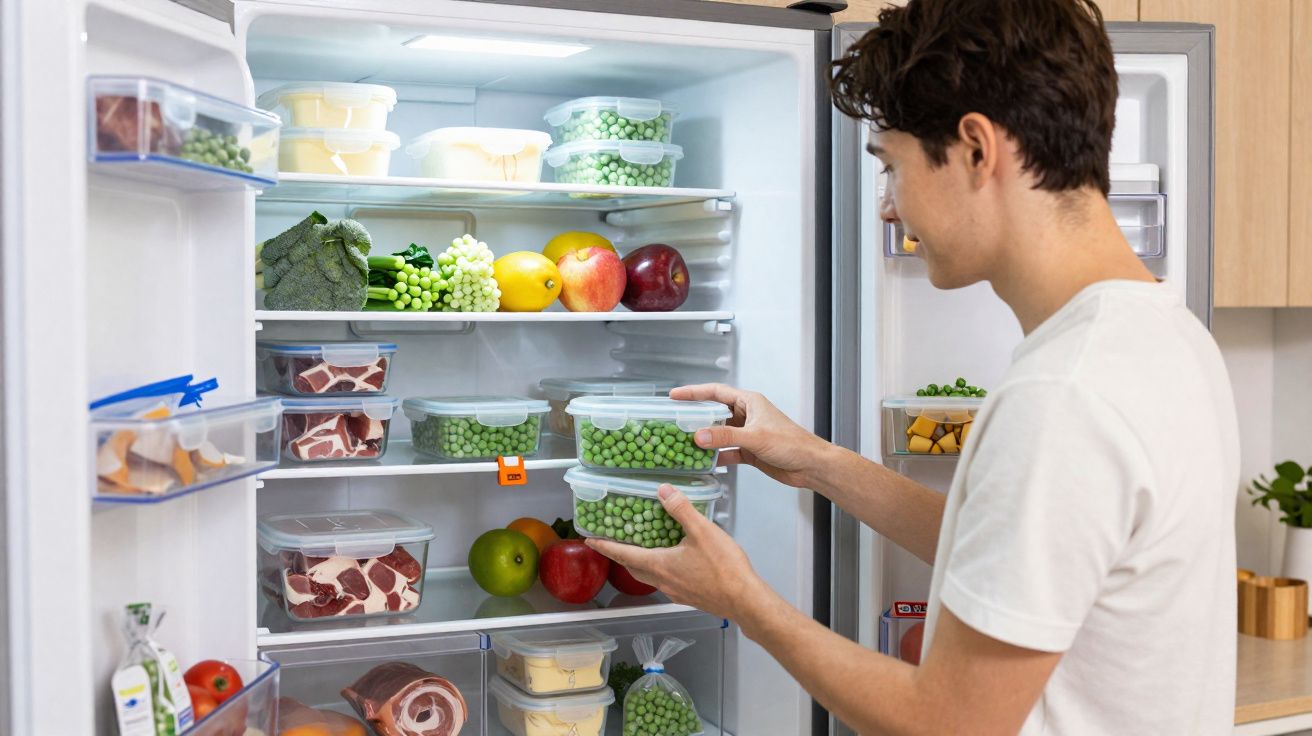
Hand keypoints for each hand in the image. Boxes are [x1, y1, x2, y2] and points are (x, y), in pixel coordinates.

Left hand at [586, 485, 767, 620]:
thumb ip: (681, 510)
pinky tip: (673, 561)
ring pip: (650, 576)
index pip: (623, 554)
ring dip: (641, 563)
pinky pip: (666, 581)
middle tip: (613, 543)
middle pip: (633, 568)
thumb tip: (663, 491)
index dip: (605, 546)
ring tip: (642, 548)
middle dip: (620, 555)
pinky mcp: (689, 596)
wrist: (745, 600)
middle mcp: (663, 581)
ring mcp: (676, 591)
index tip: (590, 541)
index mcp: (660, 565)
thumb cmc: (724, 568)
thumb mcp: (702, 531)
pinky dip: (660, 569)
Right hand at [671, 383, 825, 487]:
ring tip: (684, 443)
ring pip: (719, 433)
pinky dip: (716, 455)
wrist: (810, 465)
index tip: (675, 396)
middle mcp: (746, 415)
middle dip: (695, 417)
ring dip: (704, 439)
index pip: (715, 392)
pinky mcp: (749, 451)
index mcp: (749, 402)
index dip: (694, 392)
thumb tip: (698, 436)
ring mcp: (747, 434)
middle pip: (714, 412)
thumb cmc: (792, 443)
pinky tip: (705, 461)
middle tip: (674, 422)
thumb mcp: (755, 437)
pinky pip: (726, 450)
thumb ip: (725, 436)